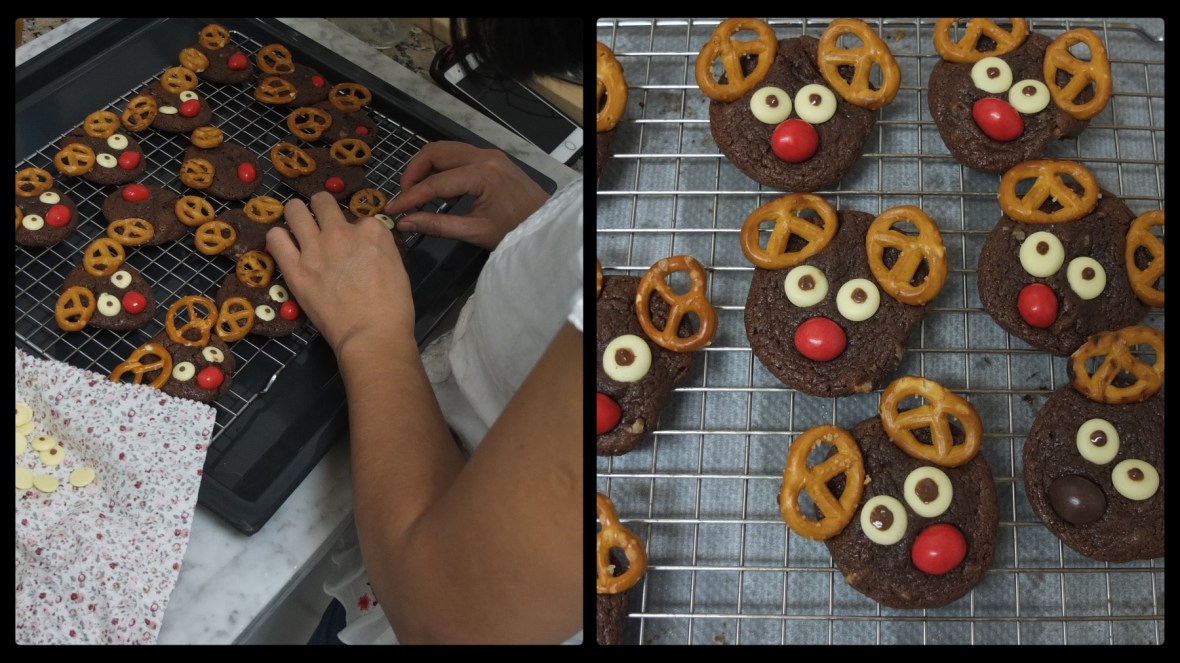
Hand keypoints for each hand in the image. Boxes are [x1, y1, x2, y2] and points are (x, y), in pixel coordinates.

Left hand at [267, 192, 414, 356]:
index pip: (357, 216)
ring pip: (294, 210)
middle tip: (320, 220)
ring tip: (297, 223)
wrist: (372, 335)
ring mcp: (315, 248)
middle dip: (321, 208)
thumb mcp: (397, 266)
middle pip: (323, 202)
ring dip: (296, 213)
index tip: (353, 243)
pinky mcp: (295, 268)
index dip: (354, 229)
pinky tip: (284, 244)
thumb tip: (363, 247)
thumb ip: (378, 248)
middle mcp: (342, 231)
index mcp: (372, 230)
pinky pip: (275, 238)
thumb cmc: (393, 308)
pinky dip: (279, 238)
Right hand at [385, 141, 549, 250]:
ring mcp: (489, 154)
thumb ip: (437, 226)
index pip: (435, 182)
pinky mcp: (492, 157)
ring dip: (428, 169)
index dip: (409, 196)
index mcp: (482, 175)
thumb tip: (404, 223)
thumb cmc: (514, 230)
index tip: (391, 209)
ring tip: (423, 196)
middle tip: (405, 198)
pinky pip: (458, 155)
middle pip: (435, 152)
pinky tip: (447, 194)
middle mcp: (484, 156)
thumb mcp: (474, 232)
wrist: (545, 224)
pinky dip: (444, 169)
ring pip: (445, 150)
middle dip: (414, 173)